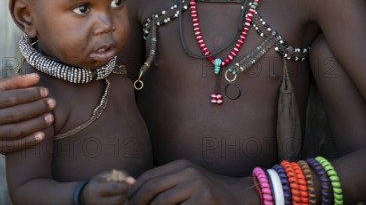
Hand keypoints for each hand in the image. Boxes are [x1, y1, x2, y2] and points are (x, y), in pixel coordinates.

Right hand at [0, 73, 54, 152]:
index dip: (30, 94)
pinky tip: (42, 136)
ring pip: (14, 131)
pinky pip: (11, 146)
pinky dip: (27, 142)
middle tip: (52, 103)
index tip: (46, 91)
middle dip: (36, 108)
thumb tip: (37, 77)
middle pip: (15, 114)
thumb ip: (15, 82)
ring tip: (50, 118)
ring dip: (35, 124)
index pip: (12, 98)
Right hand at [82, 171, 134, 204]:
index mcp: (96, 190)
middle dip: (125, 193)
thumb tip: (133, 181)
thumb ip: (120, 175)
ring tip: (119, 195)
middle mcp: (98, 203)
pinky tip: (117, 200)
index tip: (124, 182)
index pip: (116, 188)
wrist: (85, 198)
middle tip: (121, 189)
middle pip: (120, 199)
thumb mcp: (104, 175)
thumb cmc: (97, 184)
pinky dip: (122, 204)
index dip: (124, 184)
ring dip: (125, 199)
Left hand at [128, 159, 258, 204]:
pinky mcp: (204, 199)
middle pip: (152, 187)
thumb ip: (169, 184)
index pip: (148, 176)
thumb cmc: (210, 193)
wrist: (240, 196)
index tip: (125, 204)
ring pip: (162, 202)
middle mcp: (187, 171)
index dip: (134, 192)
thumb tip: (138, 192)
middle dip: (137, 203)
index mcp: (181, 165)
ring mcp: (196, 184)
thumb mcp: (189, 181)